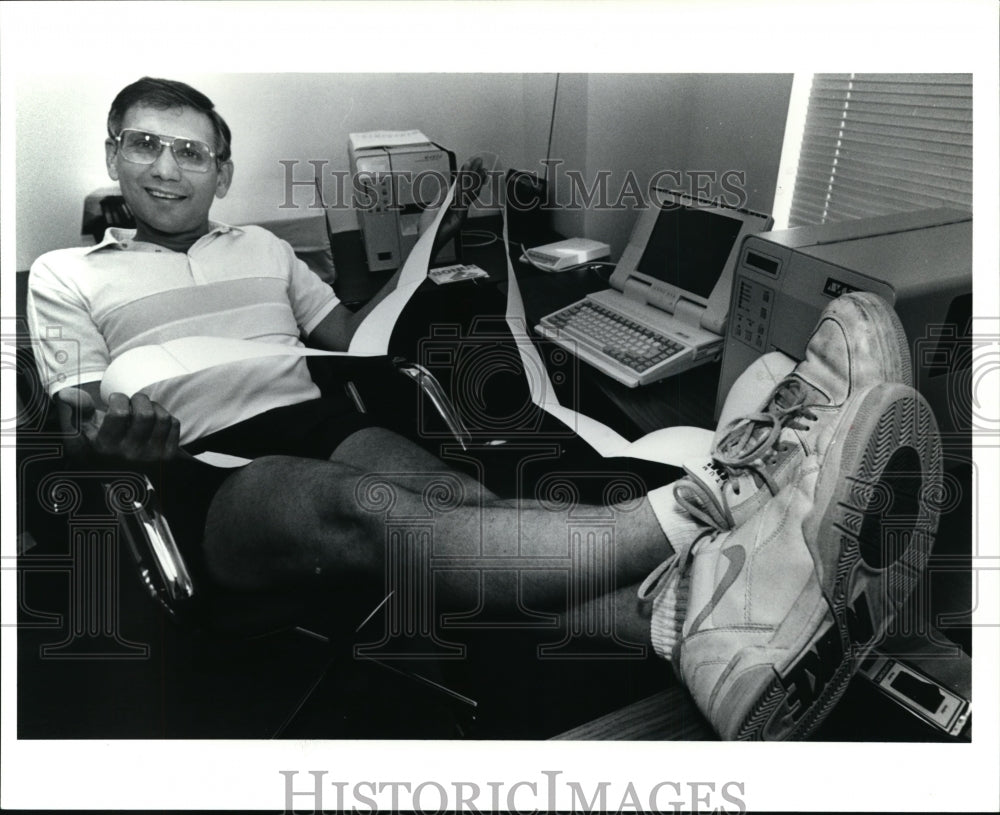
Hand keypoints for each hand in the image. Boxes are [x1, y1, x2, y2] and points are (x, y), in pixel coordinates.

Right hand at [56, 387, 180, 461]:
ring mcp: (152, 457)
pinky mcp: (168, 456)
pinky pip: (173, 424)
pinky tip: (154, 422)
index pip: (120, 413)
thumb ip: (77, 410)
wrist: (121, 476)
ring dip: (154, 406)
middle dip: (139, 399)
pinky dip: (165, 417)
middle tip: (132, 402)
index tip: (115, 399)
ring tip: (143, 410)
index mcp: (106, 447)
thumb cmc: (99, 447)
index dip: (118, 398)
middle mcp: (130, 454)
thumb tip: (65, 393)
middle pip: (145, 414)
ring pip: (161, 418)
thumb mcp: (82, 432)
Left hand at [433, 156, 487, 256]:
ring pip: (469, 191)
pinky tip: (469, 179)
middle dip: (474, 172)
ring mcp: (460, 211)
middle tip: (479, 160)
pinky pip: (464, 199)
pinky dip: (466, 188)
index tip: (472, 163)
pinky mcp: (459, 216)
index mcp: (452, 204)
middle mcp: (459, 207)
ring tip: (478, 166)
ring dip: (473, 177)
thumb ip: (441, 197)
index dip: (467, 174)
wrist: (425, 241)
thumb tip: (447, 187)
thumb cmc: (428, 229)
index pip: (462, 186)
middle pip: (469, 187)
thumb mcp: (432, 207)